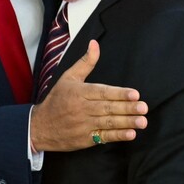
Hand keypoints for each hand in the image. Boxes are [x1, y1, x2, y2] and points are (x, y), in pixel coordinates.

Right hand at [30, 40, 147, 151]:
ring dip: (127, 122)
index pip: (102, 92)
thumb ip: (85, 62)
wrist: (40, 126)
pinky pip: (103, 137)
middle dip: (127, 108)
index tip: (135, 94)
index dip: (119, 93)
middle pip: (107, 108)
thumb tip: (95, 43)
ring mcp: (83, 125)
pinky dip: (117, 136)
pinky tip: (130, 134)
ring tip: (142, 121)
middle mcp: (82, 108)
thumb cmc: (57, 99)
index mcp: (78, 92)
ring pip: (108, 123)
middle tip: (143, 107)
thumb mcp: (68, 77)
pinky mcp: (85, 139)